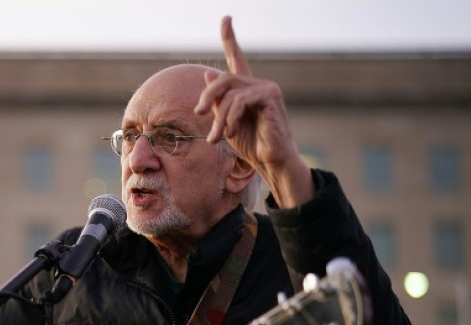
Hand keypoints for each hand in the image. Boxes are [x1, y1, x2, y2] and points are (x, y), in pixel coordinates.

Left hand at [194, 16, 313, 207]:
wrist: (270, 161)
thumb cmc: (250, 144)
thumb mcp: (225, 122)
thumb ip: (218, 100)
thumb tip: (209, 72)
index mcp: (246, 88)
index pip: (238, 58)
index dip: (231, 38)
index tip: (226, 18)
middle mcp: (258, 84)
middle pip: (223, 78)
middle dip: (207, 96)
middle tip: (200, 114)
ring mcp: (266, 88)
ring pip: (229, 93)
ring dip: (219, 117)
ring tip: (216, 137)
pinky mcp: (270, 96)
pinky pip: (240, 101)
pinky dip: (230, 118)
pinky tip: (230, 132)